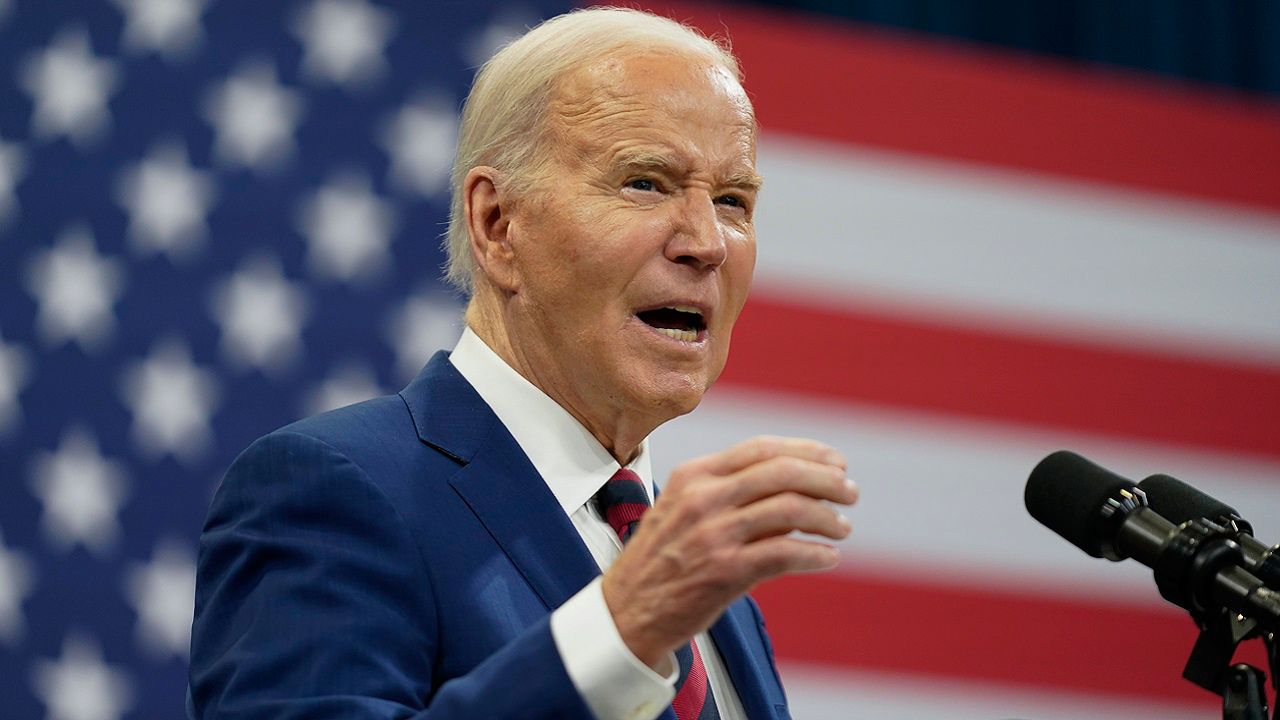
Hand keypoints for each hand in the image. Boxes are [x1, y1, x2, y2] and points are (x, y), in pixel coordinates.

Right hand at [601, 435, 857, 668]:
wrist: (625, 611)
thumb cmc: (660, 559)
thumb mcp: (681, 507)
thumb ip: (727, 490)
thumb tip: (794, 482)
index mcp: (694, 475)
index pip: (762, 448)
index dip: (807, 451)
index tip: (835, 461)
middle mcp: (704, 499)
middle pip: (783, 473)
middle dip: (827, 480)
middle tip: (850, 492)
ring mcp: (714, 535)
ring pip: (791, 510)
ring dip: (828, 518)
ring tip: (842, 527)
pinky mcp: (725, 573)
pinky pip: (786, 554)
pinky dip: (816, 554)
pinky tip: (828, 558)